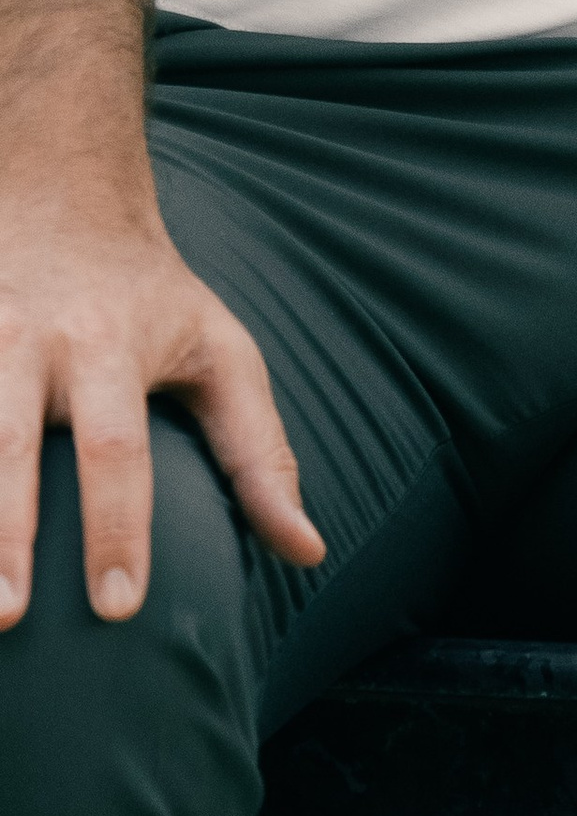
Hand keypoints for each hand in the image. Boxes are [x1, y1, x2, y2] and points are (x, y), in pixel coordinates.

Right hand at [0, 188, 325, 625]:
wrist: (62, 196)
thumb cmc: (153, 298)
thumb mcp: (222, 354)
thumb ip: (260, 454)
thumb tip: (307, 552)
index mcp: (109, 345)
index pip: (117, 449)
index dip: (118, 528)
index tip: (119, 607)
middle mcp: (31, 341)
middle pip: (9, 446)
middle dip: (4, 536)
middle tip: (8, 618)